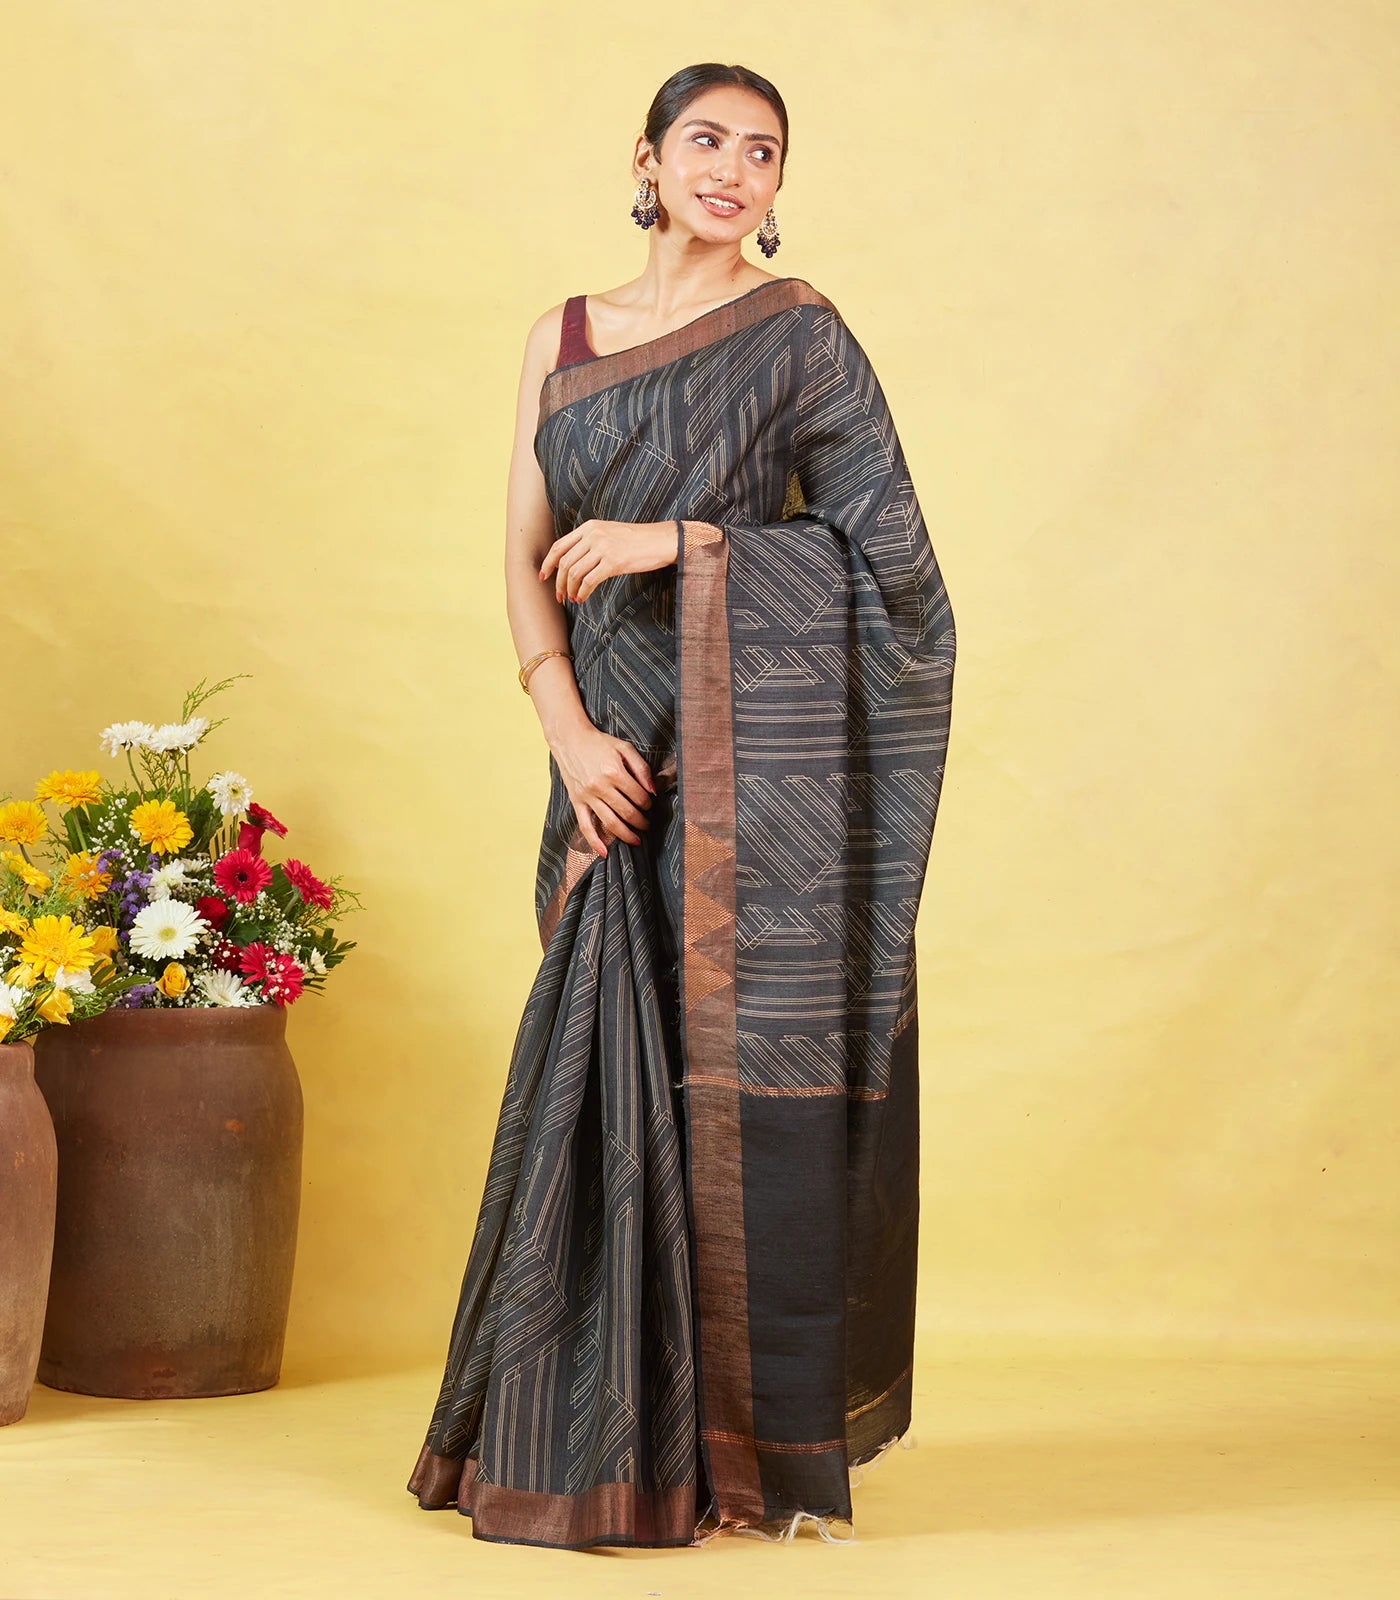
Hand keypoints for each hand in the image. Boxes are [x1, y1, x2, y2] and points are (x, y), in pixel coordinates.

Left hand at [539, 519, 676, 603]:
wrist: (660, 540)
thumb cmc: (636, 541)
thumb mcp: (609, 533)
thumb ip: (590, 541)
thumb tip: (571, 562)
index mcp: (589, 527)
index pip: (559, 546)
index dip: (547, 563)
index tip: (543, 577)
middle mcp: (593, 535)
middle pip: (564, 562)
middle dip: (558, 582)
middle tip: (559, 596)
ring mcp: (603, 548)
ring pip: (574, 572)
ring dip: (570, 589)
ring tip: (572, 599)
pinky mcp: (613, 562)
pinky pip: (589, 581)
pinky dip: (582, 592)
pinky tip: (582, 598)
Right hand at [551, 721, 655, 855]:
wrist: (570, 740)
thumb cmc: (600, 743)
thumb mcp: (625, 748)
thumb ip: (642, 768)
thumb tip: (653, 790)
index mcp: (614, 772)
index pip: (639, 796)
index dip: (648, 803)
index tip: (650, 805)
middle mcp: (601, 786)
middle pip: (627, 812)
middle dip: (641, 822)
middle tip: (647, 825)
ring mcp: (588, 796)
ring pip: (610, 822)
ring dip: (626, 834)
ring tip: (637, 840)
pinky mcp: (577, 802)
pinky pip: (585, 826)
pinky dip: (595, 842)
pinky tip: (604, 853)